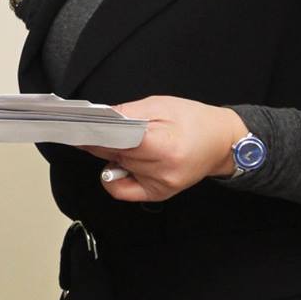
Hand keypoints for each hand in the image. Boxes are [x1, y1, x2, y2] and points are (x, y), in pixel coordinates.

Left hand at [83, 96, 248, 201]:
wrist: (222, 142)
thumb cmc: (195, 120)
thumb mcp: (161, 105)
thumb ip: (128, 112)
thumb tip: (99, 117)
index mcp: (165, 146)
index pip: (117, 142)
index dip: (95, 134)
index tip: (78, 127)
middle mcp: (162, 171)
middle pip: (115, 155)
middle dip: (101, 141)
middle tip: (93, 128)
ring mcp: (161, 186)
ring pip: (117, 168)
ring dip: (112, 154)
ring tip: (126, 142)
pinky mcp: (159, 194)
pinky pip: (122, 190)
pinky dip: (114, 177)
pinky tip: (120, 164)